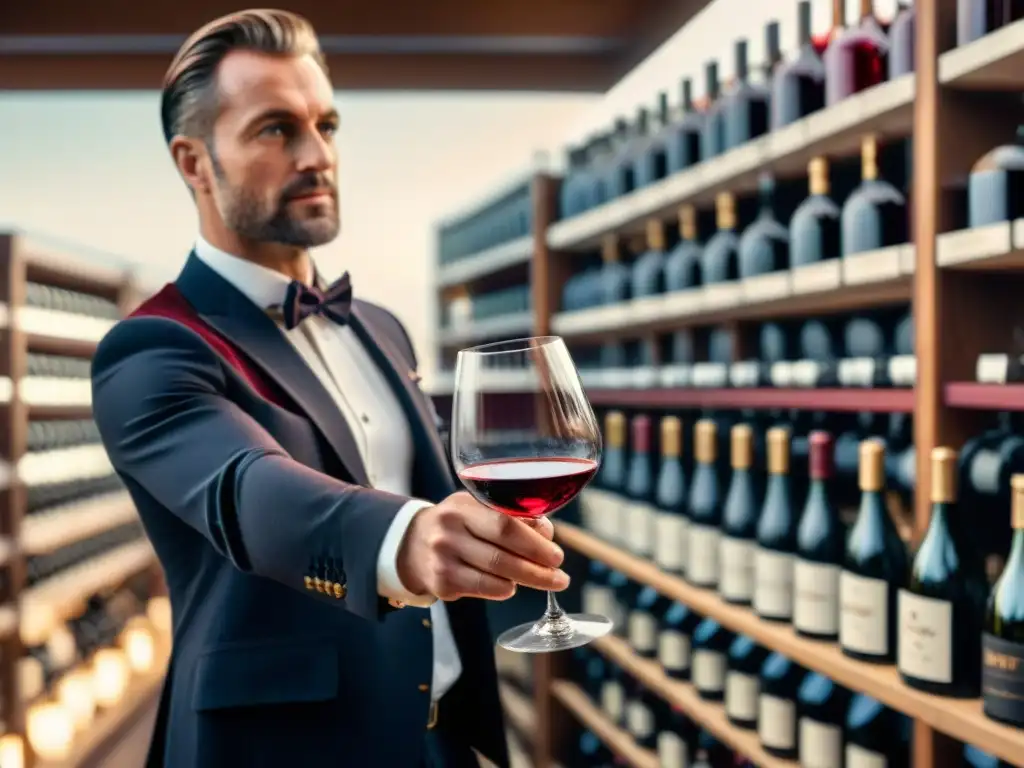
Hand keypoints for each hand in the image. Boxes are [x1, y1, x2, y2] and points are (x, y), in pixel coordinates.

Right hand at [396, 491, 568, 600]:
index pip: (504, 525)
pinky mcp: (442, 584)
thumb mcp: (478, 507)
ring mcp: (442, 560)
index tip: (556, 555)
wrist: (412, 543)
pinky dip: (503, 590)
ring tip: (544, 581)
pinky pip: (483, 590)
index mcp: (462, 506)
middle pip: (502, 556)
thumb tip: (546, 534)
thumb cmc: (458, 523)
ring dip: (525, 582)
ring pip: (495, 578)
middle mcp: (449, 532)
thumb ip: (512, 516)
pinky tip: (511, 586)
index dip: (535, 543)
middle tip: (560, 577)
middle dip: (537, 570)